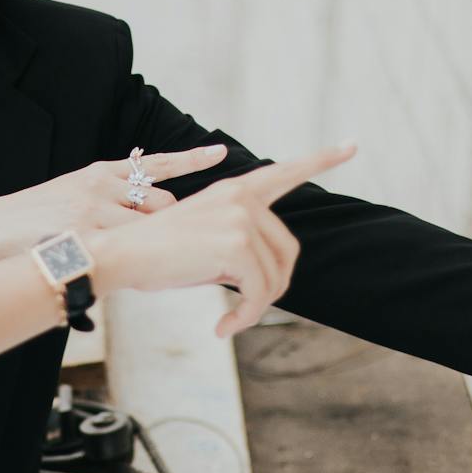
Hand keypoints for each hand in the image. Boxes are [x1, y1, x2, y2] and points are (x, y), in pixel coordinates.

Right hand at [0, 144, 231, 271]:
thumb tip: (136, 229)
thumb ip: (102, 206)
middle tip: (170, 254)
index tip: (221, 153)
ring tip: (144, 270)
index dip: (189, 159)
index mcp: (97, 173)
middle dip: (171, 229)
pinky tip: (148, 270)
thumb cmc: (22, 228)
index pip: (153, 163)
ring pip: (150, 227)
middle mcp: (100, 183)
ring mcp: (93, 206)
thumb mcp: (65, 202)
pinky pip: (130, 249)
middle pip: (162, 203)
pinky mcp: (84, 230)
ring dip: (155, 251)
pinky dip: (138, 265)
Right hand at [88, 144, 355, 337]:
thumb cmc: (156, 257)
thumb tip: (270, 279)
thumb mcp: (205, 243)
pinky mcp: (238, 244)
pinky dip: (245, 317)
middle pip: (288, 251)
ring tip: (229, 320)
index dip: (322, 159)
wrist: (120, 256)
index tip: (352, 145)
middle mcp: (242, 197)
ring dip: (255, 307)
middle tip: (244, 311)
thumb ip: (240, 245)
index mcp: (234, 191)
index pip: (286, 171)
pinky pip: (260, 293)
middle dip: (273, 287)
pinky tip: (223, 327)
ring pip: (275, 276)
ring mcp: (242, 218)